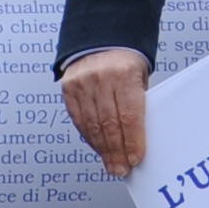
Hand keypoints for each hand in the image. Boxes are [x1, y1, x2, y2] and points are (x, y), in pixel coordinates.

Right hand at [61, 48, 151, 178]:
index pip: (129, 115)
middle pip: (109, 124)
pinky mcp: (68, 88)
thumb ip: (137, 104)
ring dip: (102, 149)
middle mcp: (101, 78)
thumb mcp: (139, 78)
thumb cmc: (126, 61)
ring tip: (111, 164)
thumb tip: (136, 139)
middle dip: (117, 151)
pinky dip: (89, 136)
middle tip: (121, 169)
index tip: (135, 158)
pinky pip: (79, 119)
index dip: (132, 141)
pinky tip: (97, 147)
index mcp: (125, 74)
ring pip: (92, 125)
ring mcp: (82, 83)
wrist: (102, 38)